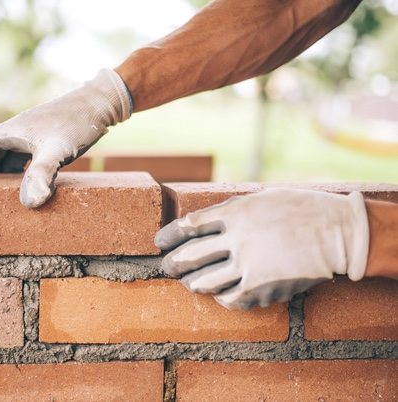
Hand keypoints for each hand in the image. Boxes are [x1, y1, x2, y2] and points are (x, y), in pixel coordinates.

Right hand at [0, 69, 131, 207]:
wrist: (101, 102)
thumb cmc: (78, 123)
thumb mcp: (59, 150)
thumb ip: (42, 174)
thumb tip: (30, 202)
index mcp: (10, 131)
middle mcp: (15, 132)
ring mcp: (28, 135)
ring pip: (1, 157)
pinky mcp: (42, 139)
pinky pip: (18, 158)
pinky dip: (13, 172)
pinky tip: (21, 186)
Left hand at [156, 189, 369, 309]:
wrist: (338, 233)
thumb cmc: (299, 210)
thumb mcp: (260, 198)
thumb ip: (230, 210)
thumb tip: (201, 221)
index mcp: (235, 213)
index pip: (188, 225)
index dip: (169, 235)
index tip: (159, 242)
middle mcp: (237, 240)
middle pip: (189, 256)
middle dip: (172, 264)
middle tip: (166, 267)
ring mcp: (249, 266)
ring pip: (203, 282)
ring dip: (191, 283)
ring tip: (189, 282)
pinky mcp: (262, 289)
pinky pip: (229, 299)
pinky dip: (219, 297)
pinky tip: (219, 294)